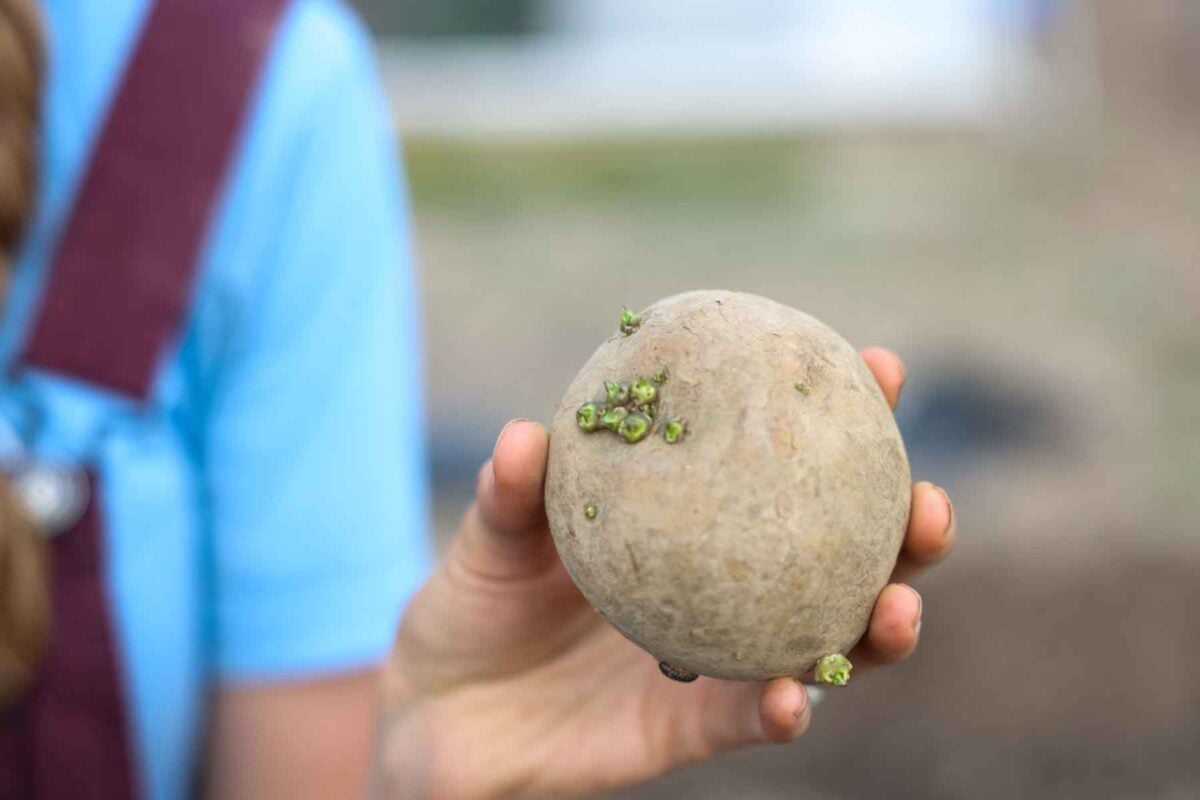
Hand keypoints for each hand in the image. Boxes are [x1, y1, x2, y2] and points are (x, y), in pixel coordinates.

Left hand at [376, 348, 955, 799]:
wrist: (442, 715)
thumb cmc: (474, 605)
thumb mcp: (488, 542)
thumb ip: (511, 496)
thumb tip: (527, 437)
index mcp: (693, 520)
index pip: (781, 459)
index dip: (843, 415)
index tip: (881, 367)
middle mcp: (725, 584)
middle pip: (842, 552)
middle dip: (903, 527)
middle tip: (929, 501)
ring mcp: (719, 656)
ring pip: (826, 641)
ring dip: (877, 627)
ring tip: (898, 605)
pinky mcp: (694, 729)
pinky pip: (750, 719)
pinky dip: (781, 708)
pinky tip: (790, 696)